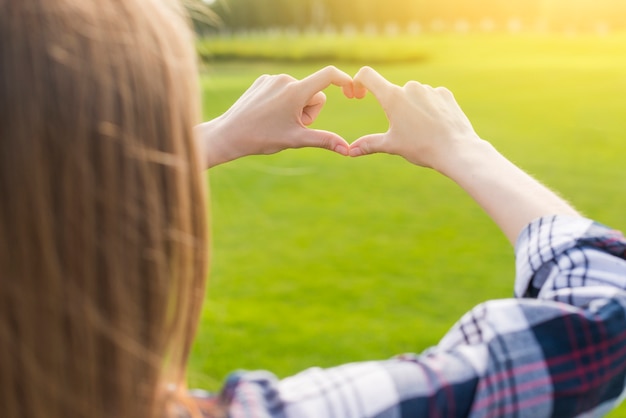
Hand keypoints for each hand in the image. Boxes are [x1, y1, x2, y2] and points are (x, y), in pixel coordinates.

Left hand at [196, 66, 354, 167]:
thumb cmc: (262, 138)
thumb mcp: (296, 140)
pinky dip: (282, 101)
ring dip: (295, 107)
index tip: (352, 90)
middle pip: (313, 93)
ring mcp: (272, 78)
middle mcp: (285, 80)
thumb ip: (324, 140)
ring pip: (298, 92)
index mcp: (296, 92)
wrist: (229, 134)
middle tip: (291, 126)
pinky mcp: (262, 80)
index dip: (344, 80)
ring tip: (276, 121)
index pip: (329, 75)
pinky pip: (283, 89)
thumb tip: (348, 150)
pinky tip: (267, 113)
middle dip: (309, 111)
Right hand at [349, 66, 481, 170]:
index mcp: (393, 97)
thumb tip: (350, 151)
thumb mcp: (392, 145)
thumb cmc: (421, 147)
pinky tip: (436, 125)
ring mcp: (429, 89)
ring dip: (412, 109)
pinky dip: (429, 109)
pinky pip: (431, 98)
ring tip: (423, 131)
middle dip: (394, 109)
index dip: (358, 81)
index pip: (367, 75)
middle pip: (393, 93)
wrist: (456, 150)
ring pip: (413, 96)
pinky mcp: (444, 94)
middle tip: (404, 131)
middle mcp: (410, 87)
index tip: (360, 95)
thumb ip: (369, 144)